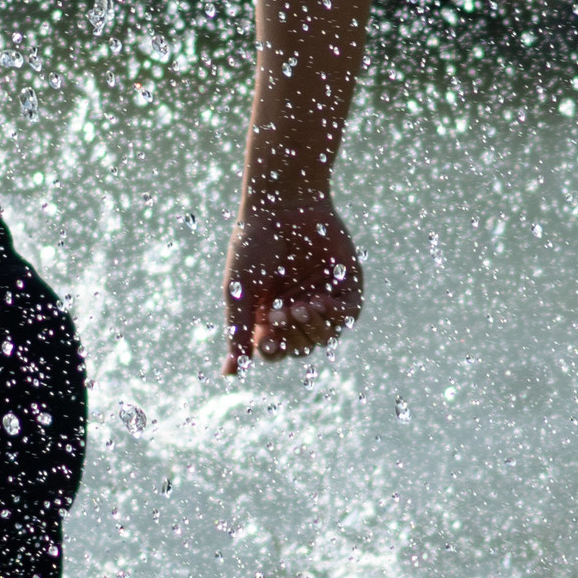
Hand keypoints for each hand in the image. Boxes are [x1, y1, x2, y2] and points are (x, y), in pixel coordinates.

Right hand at [223, 195, 361, 370]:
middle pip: (302, 346)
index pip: (275, 350)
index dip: (273, 350)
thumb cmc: (253, 246)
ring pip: (326, 335)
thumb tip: (229, 373)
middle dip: (294, 336)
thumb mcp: (240, 291)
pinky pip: (348, 315)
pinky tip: (321, 302)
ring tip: (303, 306)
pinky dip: (336, 316)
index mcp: (269, 315)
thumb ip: (238, 330)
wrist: (282, 204)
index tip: (269, 340)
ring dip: (315, 328)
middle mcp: (297, 310)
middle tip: (284, 312)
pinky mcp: (347, 285)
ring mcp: (323, 298)